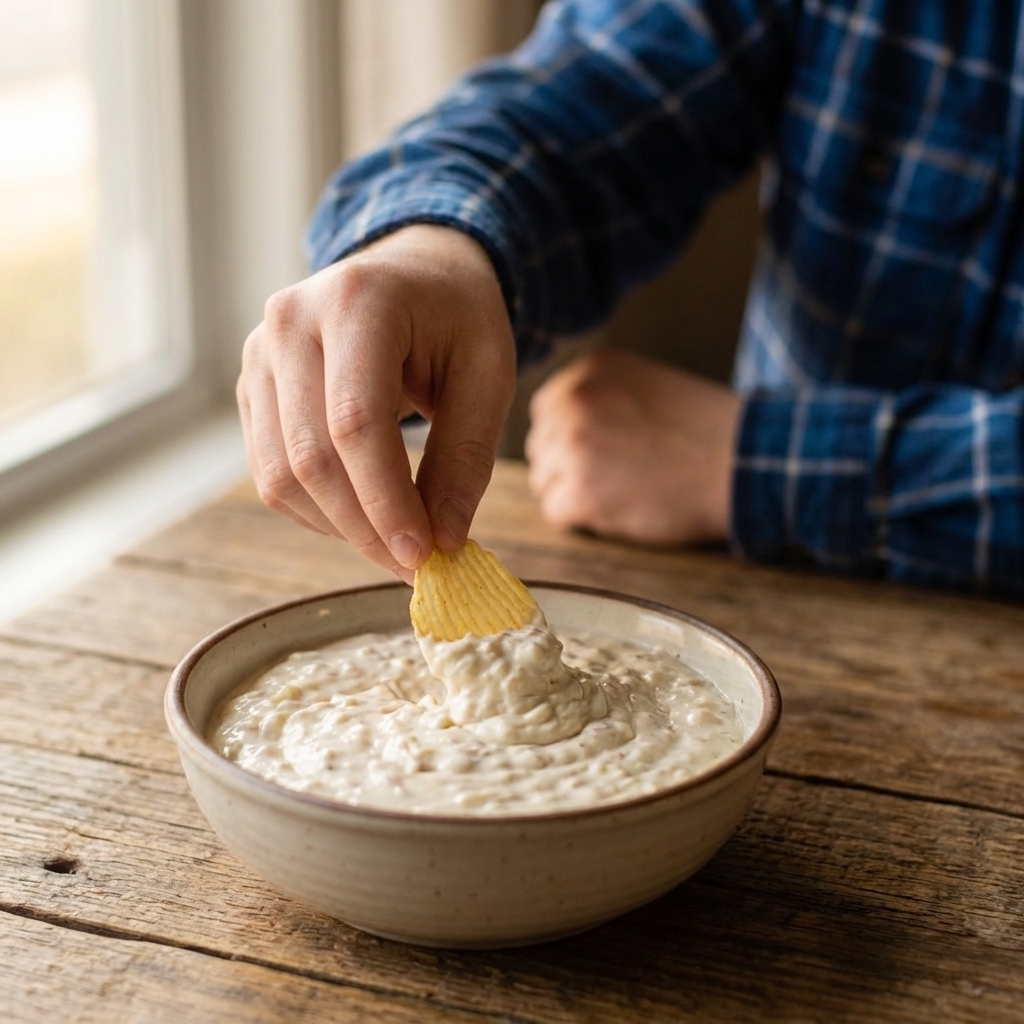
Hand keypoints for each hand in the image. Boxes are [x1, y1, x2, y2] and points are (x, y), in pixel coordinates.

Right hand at [236, 225, 516, 581]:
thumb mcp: (487, 374)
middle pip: (311, 456)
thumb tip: (444, 542)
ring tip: (395, 542)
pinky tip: (362, 514)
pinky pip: (270, 470)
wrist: (413, 273)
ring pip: (280, 473)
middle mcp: (291, 321)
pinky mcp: (253, 386)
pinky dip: (316, 510)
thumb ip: (465, 456)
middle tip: (415, 565)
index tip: (423, 555)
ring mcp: (260, 353)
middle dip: (365, 526)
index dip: (386, 500)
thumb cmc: (457, 318)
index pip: (356, 422)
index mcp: (357, 301)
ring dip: (339, 527)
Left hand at [525, 349, 740, 544]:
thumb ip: (597, 398)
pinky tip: (622, 509)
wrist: (741, 463)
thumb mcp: (643, 386)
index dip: (571, 437)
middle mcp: (572, 402)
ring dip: (575, 493)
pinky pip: (557, 512)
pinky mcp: (580, 492)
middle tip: (615, 476)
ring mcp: (572, 447)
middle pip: (542, 446)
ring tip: (622, 491)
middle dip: (568, 466)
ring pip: (545, 481)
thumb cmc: (703, 430)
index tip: (604, 450)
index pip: (547, 411)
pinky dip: (584, 519)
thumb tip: (557, 430)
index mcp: (588, 371)